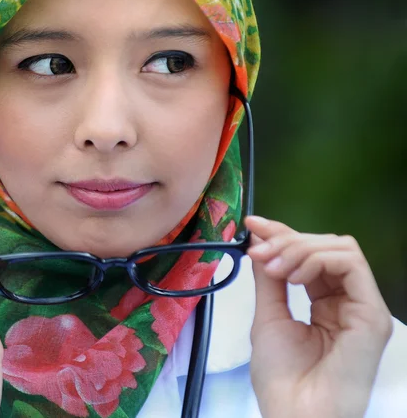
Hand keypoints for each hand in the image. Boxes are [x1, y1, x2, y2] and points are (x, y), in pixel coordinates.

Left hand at [245, 216, 392, 417]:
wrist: (294, 414)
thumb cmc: (280, 376)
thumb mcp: (268, 316)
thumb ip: (269, 278)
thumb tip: (261, 242)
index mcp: (324, 303)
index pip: (309, 256)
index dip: (282, 234)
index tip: (252, 225)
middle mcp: (346, 301)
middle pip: (326, 246)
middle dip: (287, 240)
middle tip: (258, 250)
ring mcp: (362, 307)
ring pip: (341, 248)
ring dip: (300, 247)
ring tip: (274, 266)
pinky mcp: (372, 315)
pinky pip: (351, 264)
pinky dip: (317, 259)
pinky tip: (294, 276)